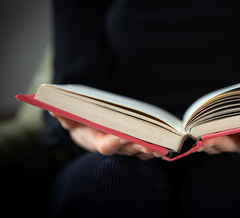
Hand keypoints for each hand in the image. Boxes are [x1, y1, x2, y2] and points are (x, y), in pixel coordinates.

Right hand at [49, 112, 163, 159]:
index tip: (119, 137)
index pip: (106, 146)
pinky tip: (167, 141)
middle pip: (128, 149)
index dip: (113, 143)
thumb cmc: (82, 123)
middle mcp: (115, 147)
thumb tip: (52, 108)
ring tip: (162, 145)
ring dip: (152, 149)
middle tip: (148, 144)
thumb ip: (63, 115)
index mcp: (99, 141)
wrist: (92, 129)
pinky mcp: (137, 142)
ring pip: (141, 151)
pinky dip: (157, 146)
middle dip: (138, 147)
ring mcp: (128, 146)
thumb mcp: (71, 119)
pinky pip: (149, 147)